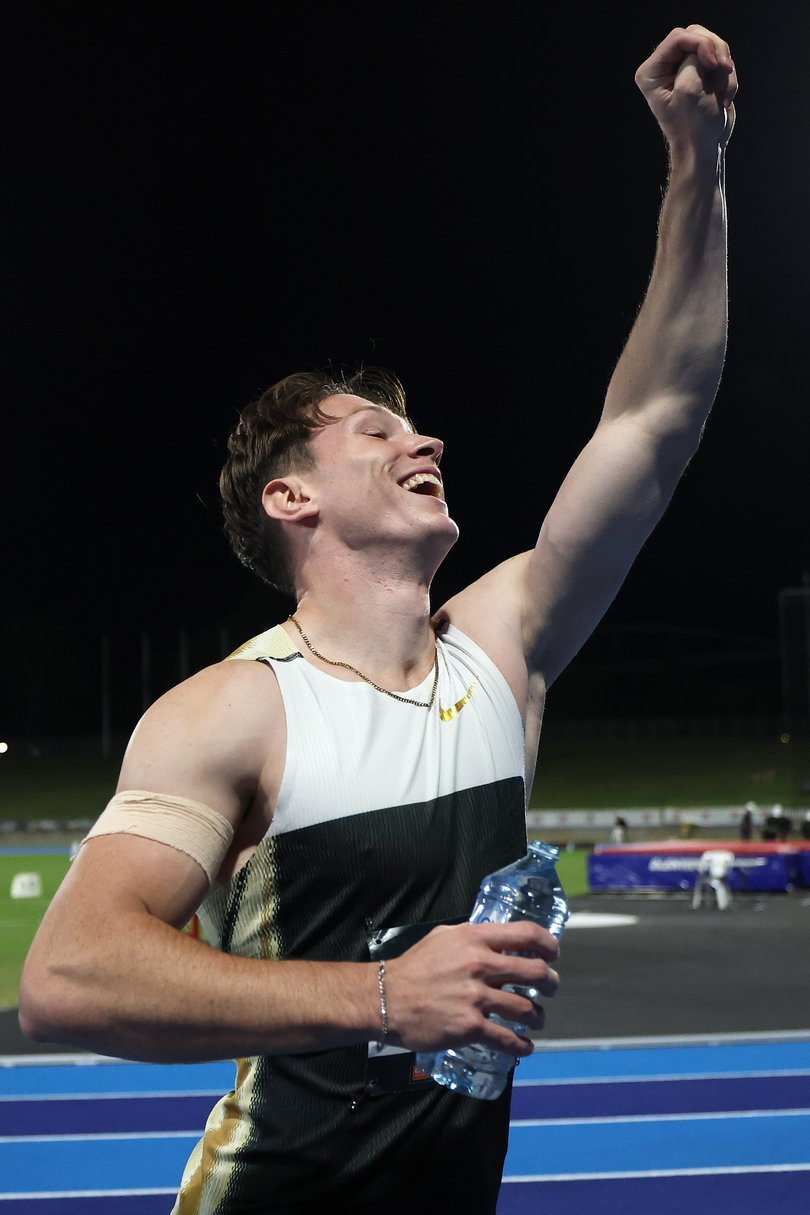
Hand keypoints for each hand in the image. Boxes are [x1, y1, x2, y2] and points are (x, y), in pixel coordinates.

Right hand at [384, 920, 559, 1056]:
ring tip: (536, 1018)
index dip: (548, 943)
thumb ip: (471, 937)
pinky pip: (507, 1038)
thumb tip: (495, 938)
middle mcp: (480, 965)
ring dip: (538, 1016)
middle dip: (550, 981)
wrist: (386, 998)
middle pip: (534, 971)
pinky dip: (522, 1045)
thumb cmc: (414, 967)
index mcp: (475, 939)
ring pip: (526, 1008)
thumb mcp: (443, 938)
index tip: (553, 953)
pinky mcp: (470, 1027)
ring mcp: (476, 997)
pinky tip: (524, 1046)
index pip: (525, 934)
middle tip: (550, 987)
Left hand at [635, 24, 737, 154]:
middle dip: (715, 54)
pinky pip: (720, 60)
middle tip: (723, 71)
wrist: (704, 149)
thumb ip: (694, 59)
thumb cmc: (693, 127)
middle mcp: (664, 67)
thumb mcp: (689, 89)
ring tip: (721, 93)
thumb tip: (707, 48)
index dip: (701, 44)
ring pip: (713, 46)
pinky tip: (723, 97)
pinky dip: (727, 77)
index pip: (679, 37)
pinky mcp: (700, 74)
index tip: (714, 64)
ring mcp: (683, 69)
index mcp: (651, 72)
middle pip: (696, 35)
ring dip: (723, 68)